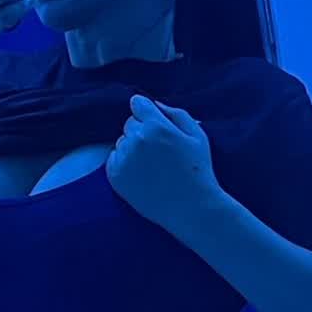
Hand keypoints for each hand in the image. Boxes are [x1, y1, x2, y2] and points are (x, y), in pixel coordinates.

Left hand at [106, 95, 220, 231]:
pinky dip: (123, 164)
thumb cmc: (198, 170)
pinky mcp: (115, 176)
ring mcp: (124, 158)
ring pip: (121, 142)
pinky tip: (142, 174)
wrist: (191, 208)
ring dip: (132, 148)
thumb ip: (176, 114)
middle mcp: (136, 139)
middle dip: (141, 131)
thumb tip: (155, 104)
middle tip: (158, 150)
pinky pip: (113, 159)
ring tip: (152, 165)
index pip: (137, 103)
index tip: (154, 124)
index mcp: (156, 126)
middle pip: (129, 123)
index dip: (146, 112)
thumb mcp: (197, 135)